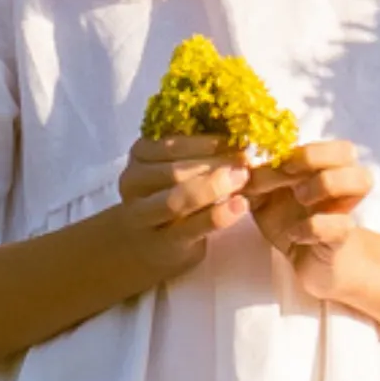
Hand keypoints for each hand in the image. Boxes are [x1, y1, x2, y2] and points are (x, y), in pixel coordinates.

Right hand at [114, 132, 252, 281]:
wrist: (148, 241)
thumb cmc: (171, 194)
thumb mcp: (176, 167)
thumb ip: (199, 153)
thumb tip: (239, 137)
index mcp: (139, 155)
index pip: (171, 145)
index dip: (207, 142)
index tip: (237, 138)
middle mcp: (133, 183)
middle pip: (174, 172)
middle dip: (215, 164)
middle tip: (246, 160)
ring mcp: (143, 216)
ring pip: (177, 200)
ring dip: (214, 187)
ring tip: (243, 178)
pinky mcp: (163, 243)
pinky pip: (191, 228)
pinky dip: (218, 215)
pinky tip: (240, 205)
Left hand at [244, 142, 376, 298]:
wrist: (311, 262)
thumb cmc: (290, 223)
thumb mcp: (265, 197)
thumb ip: (254, 178)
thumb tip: (240, 164)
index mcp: (322, 167)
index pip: (320, 139)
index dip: (295, 149)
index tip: (272, 165)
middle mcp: (341, 182)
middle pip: (347, 149)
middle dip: (312, 157)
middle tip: (289, 176)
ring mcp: (346, 208)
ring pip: (361, 178)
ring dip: (324, 184)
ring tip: (301, 200)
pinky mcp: (343, 238)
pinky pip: (339, 224)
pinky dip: (312, 227)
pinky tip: (296, 235)